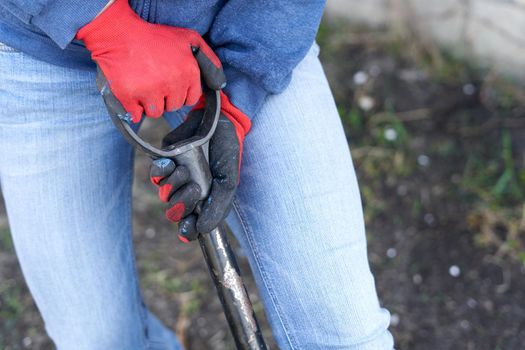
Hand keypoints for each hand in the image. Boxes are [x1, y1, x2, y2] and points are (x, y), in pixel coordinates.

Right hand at [76, 0, 223, 122]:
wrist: (119, 33)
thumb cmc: (154, 37)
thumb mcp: (189, 39)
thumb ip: (208, 57)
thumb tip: (220, 82)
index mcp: (188, 71)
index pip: (191, 99)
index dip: (181, 93)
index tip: (171, 84)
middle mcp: (171, 83)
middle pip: (173, 107)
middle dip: (165, 97)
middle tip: (154, 80)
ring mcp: (150, 91)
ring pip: (156, 113)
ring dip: (150, 103)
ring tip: (143, 84)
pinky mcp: (129, 96)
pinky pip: (137, 115)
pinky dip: (134, 109)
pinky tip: (132, 93)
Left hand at [150, 92, 250, 241]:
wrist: (219, 121)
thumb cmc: (227, 151)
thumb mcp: (228, 181)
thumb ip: (218, 206)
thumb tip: (204, 230)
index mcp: (205, 200)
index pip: (192, 224)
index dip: (187, 229)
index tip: (188, 228)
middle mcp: (189, 191)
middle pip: (175, 212)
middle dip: (181, 204)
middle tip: (194, 188)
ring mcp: (176, 177)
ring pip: (164, 194)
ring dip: (173, 185)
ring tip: (185, 171)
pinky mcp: (165, 161)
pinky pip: (155, 175)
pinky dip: (160, 172)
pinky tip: (170, 165)